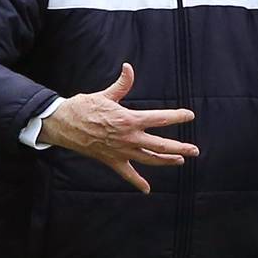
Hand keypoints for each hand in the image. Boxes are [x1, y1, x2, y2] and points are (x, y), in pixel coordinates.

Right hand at [39, 63, 198, 193]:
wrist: (62, 124)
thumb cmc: (83, 107)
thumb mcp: (105, 95)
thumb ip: (122, 83)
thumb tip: (129, 67)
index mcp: (129, 119)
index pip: (160, 118)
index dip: (177, 116)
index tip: (190, 115)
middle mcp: (129, 138)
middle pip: (160, 145)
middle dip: (180, 147)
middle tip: (195, 150)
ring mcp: (121, 151)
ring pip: (149, 159)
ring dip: (166, 161)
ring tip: (180, 161)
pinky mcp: (111, 160)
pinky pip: (127, 174)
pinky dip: (137, 182)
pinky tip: (146, 189)